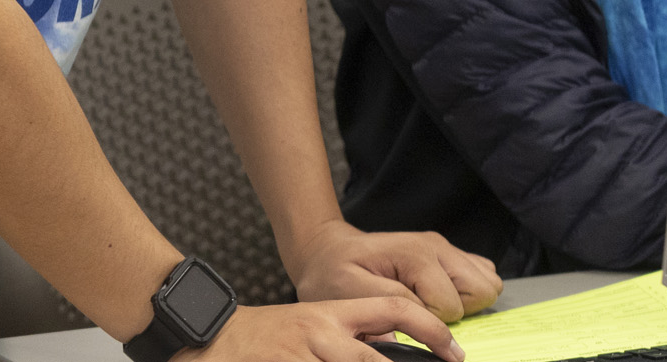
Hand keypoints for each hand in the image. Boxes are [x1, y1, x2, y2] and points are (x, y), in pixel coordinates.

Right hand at [193, 298, 463, 361]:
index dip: (430, 330)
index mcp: (332, 315)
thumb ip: (352, 335)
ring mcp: (302, 356)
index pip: (393, 309)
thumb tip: (392, 344)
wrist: (212, 337)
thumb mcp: (312, 325)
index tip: (454, 352)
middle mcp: (320, 334)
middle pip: (375, 357)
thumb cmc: (267, 337)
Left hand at [286, 219, 501, 323]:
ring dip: (464, 303)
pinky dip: (467, 293)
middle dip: (455, 314)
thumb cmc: (335, 272)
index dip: (429, 323)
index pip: (450, 307)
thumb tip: (422, 324)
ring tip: (428, 305)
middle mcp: (437, 247)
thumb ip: (391, 303)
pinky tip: (436, 297)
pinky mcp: (447, 254)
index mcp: (416, 255)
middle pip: (481, 291)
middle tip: (421, 313)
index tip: (402, 321)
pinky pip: (481, 274)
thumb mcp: (351, 291)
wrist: (328, 251)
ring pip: (488, 283)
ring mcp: (444, 248)